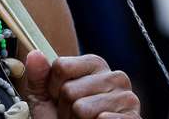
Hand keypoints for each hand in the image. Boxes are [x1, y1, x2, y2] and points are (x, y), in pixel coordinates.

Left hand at [21, 51, 139, 118]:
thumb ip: (38, 76)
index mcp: (95, 64)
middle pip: (70, 90)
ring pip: (82, 108)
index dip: (52, 87)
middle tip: (73, 115)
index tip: (58, 97)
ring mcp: (127, 98)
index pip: (61, 66)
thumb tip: (35, 54)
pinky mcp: (134, 118)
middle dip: (65, 108)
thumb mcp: (44, 98)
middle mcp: (115, 77)